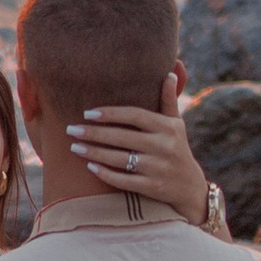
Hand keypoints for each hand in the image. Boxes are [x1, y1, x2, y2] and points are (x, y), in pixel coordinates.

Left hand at [63, 97, 216, 222]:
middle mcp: (164, 146)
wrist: (189, 186)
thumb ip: (168, 100)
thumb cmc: (177, 148)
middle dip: (94, 133)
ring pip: (119, 159)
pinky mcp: (152, 187)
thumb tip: (168, 73)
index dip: (110, 113)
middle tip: (71, 129)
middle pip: (122, 137)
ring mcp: (158, 168)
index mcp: (167, 128)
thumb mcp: (176, 124)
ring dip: (93, 153)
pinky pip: (124, 180)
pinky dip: (105, 174)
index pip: (135, 115)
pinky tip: (89, 167)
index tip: (88, 113)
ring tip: (74, 146)